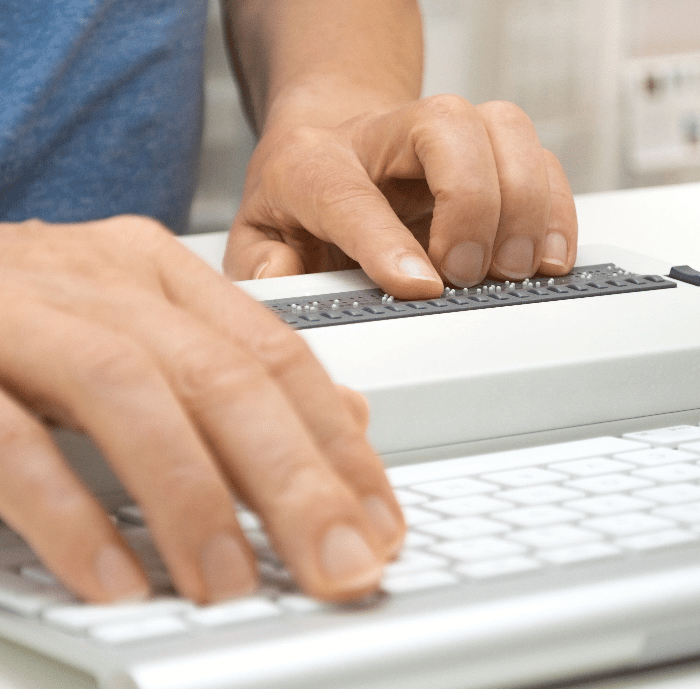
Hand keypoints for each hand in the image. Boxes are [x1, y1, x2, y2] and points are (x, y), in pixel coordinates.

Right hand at [0, 217, 403, 602]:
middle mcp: (102, 282)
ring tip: (233, 585)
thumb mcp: (144, 333)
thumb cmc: (25, 323)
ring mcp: (22, 314)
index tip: (377, 520)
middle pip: (225, 377)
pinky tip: (117, 580)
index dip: (338, 443)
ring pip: (132, 395)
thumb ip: (236, 372)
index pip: (277, 355)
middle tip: (341, 566)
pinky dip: (72, 515)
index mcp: (159, 275)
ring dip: (194, 501)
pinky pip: (12, 440)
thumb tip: (342, 417)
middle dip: (295, 481)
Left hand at [224, 96, 577, 299]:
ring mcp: (440, 136)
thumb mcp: (257, 238)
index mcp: (313, 162)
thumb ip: (261, 265)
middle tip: (465, 273)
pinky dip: (555, 207)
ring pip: (504, 128)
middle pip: (444, 126)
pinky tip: (545, 256)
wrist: (329, 144)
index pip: (347, 193)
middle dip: (470, 204)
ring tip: (514, 268)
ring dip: (524, 203)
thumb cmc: (297, 198)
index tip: (420, 287)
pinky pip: (540, 157)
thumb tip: (284, 281)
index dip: (384, 242)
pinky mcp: (485, 151)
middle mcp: (383, 136)